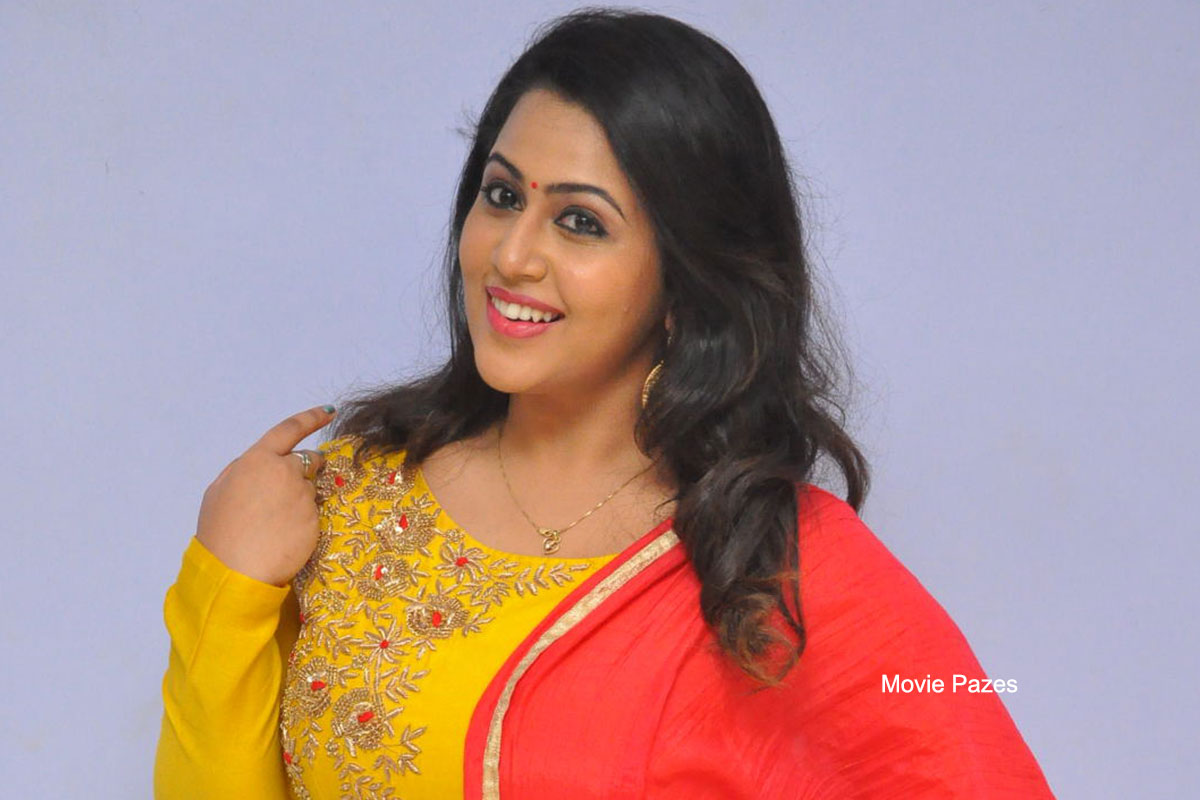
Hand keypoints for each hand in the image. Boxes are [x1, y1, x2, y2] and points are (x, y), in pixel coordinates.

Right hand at [195, 405, 335, 586]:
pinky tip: (285, 536)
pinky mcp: (315, 518)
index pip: (289, 430)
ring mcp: (303, 495)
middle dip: (306, 468)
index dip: (311, 418)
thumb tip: (257, 463)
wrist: (236, 571)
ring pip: (310, 489)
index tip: (328, 411)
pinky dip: (303, 520)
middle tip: (286, 494)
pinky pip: (313, 513)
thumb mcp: (218, 492)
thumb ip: (241, 470)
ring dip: (300, 498)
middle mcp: (285, 472)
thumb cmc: (220, 533)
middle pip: (308, 460)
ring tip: (276, 523)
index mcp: (257, 460)